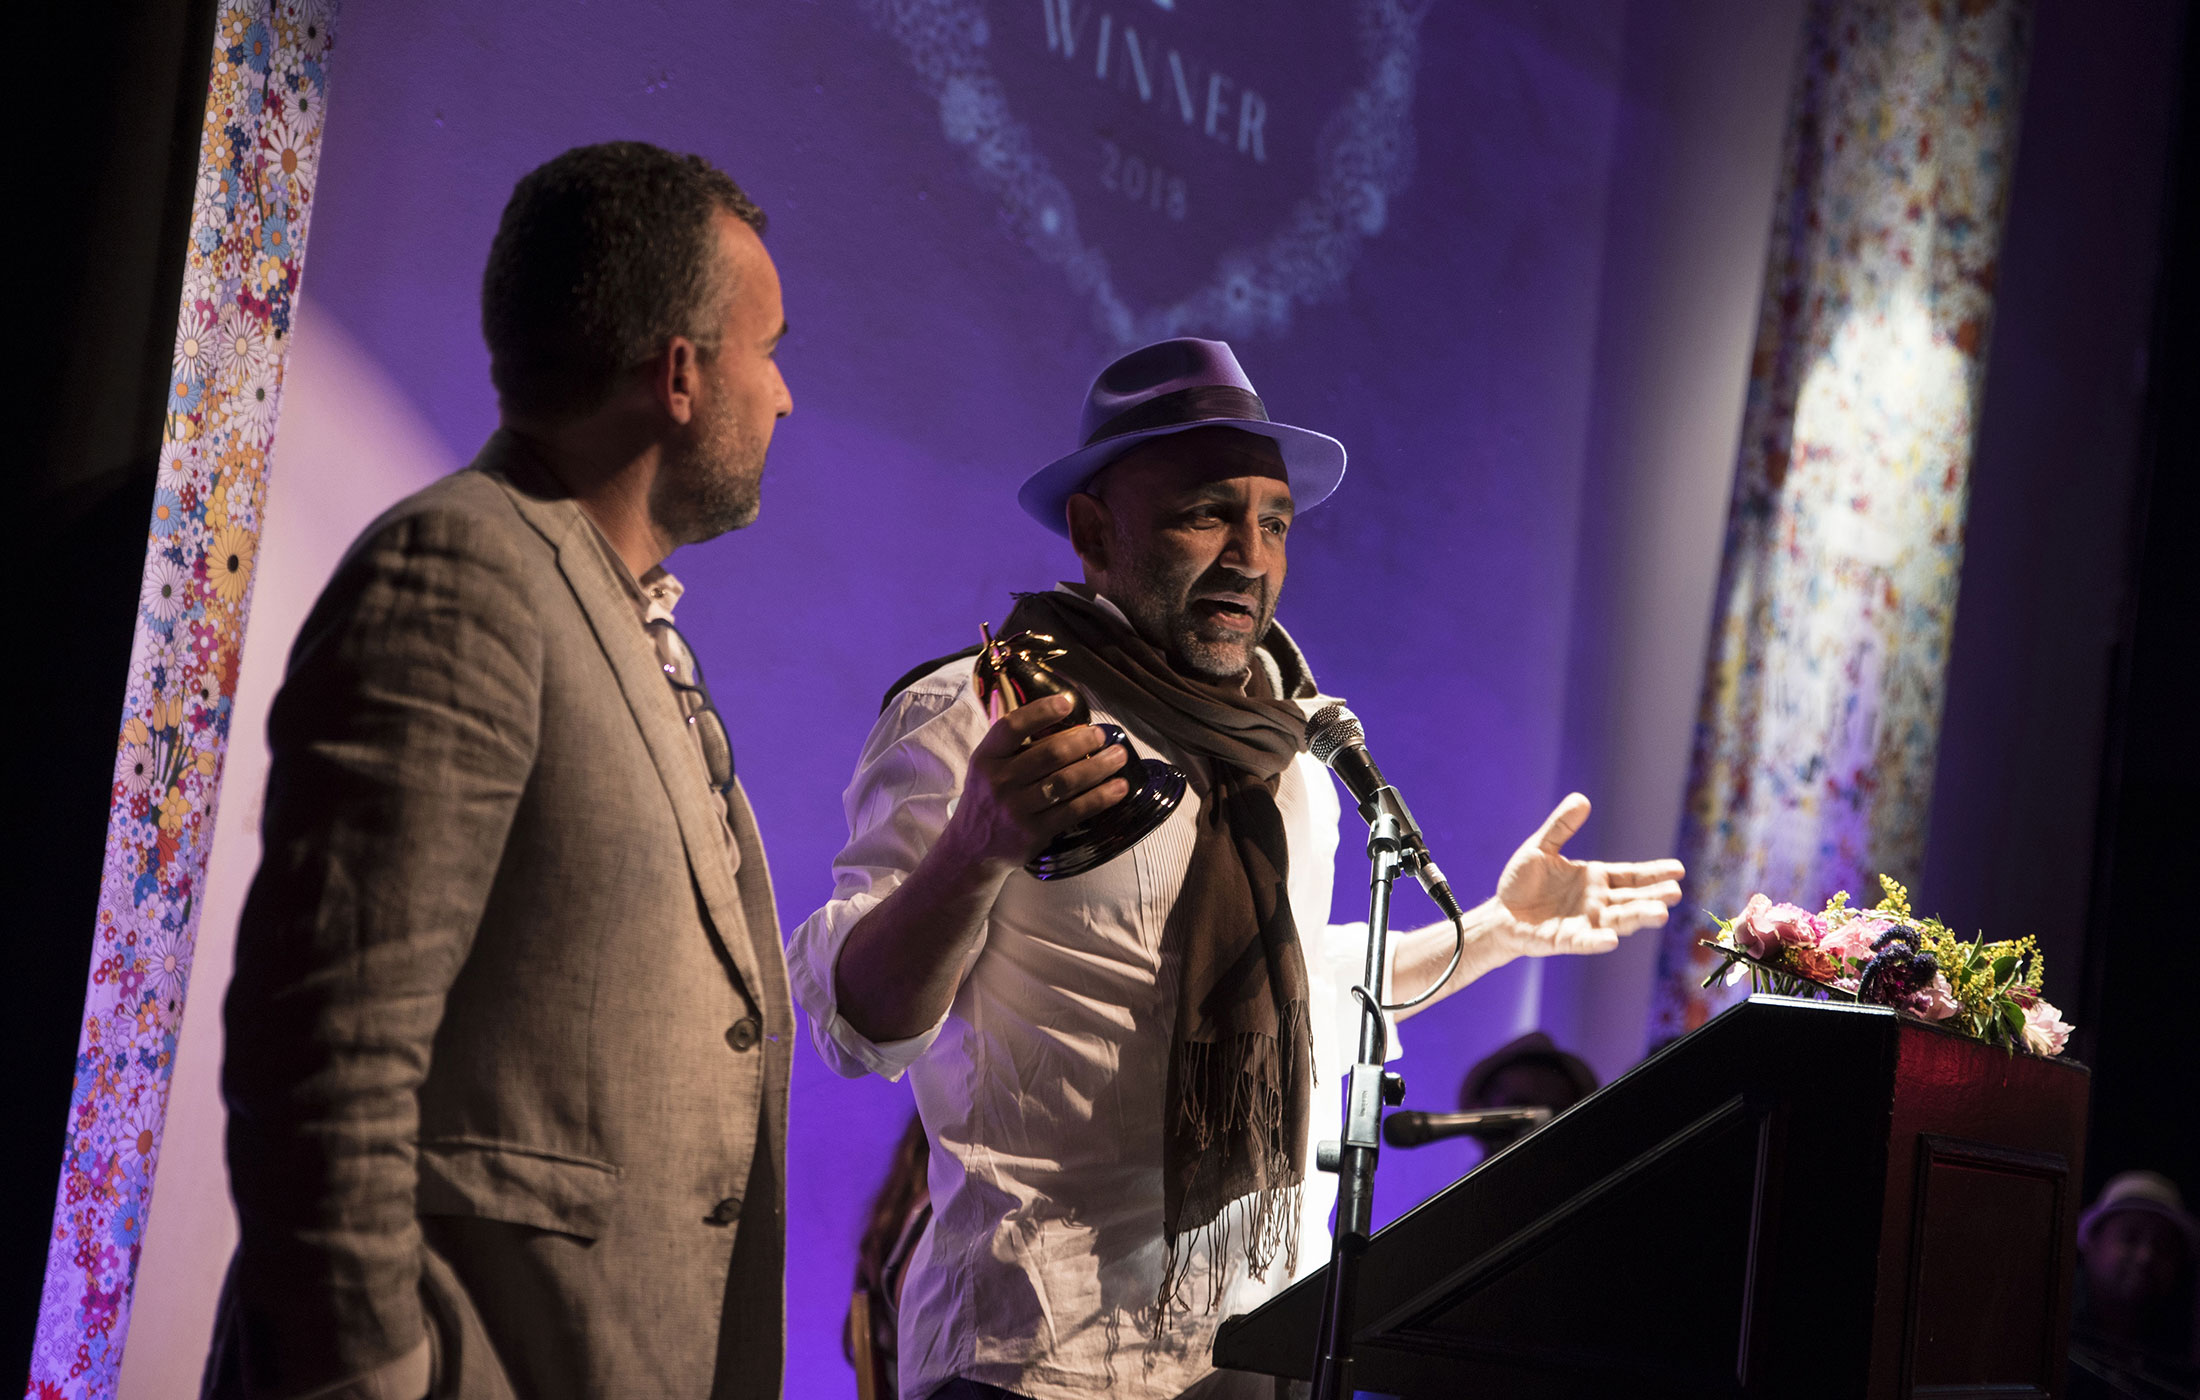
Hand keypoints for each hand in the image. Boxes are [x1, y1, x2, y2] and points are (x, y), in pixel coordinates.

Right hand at [942, 693, 1129, 871]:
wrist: (972, 849)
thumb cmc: (988, 798)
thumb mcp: (987, 766)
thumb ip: (1014, 745)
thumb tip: (1065, 721)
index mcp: (986, 758)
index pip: (1011, 727)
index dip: (1040, 712)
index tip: (1066, 703)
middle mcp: (998, 782)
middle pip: (1049, 754)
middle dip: (1083, 741)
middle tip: (1103, 736)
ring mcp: (1016, 809)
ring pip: (1066, 782)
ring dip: (1098, 766)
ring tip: (1119, 757)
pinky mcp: (1033, 833)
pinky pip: (1074, 810)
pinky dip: (1100, 797)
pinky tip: (1118, 788)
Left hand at [1490, 793, 1683, 959]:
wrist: (1501, 912)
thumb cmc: (1524, 881)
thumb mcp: (1541, 848)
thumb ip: (1561, 827)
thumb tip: (1582, 799)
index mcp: (1596, 879)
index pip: (1631, 876)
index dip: (1654, 873)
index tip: (1678, 870)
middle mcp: (1597, 902)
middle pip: (1632, 899)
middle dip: (1653, 897)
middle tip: (1675, 892)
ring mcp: (1585, 923)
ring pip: (1617, 921)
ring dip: (1638, 918)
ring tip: (1660, 914)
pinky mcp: (1566, 940)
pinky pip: (1585, 941)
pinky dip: (1598, 941)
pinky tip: (1611, 940)